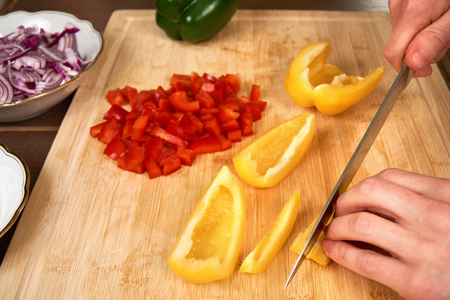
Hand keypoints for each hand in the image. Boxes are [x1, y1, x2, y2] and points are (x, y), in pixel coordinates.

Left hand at [322, 169, 449, 299]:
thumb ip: (429, 200)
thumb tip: (385, 200)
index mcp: (446, 197)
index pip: (390, 178)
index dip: (363, 185)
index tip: (354, 194)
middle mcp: (433, 217)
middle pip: (370, 192)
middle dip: (345, 199)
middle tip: (338, 209)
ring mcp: (423, 249)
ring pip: (361, 223)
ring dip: (337, 225)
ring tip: (332, 230)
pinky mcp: (415, 282)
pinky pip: (365, 261)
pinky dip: (342, 252)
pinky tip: (333, 250)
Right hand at [383, 0, 449, 76]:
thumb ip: (433, 40)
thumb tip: (413, 63)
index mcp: (413, 12)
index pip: (394, 53)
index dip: (407, 67)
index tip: (424, 70)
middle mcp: (399, 7)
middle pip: (400, 46)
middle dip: (421, 50)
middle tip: (444, 39)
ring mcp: (397, 2)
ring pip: (403, 36)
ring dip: (422, 38)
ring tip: (442, 25)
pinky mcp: (399, 1)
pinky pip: (405, 23)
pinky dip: (420, 26)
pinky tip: (435, 18)